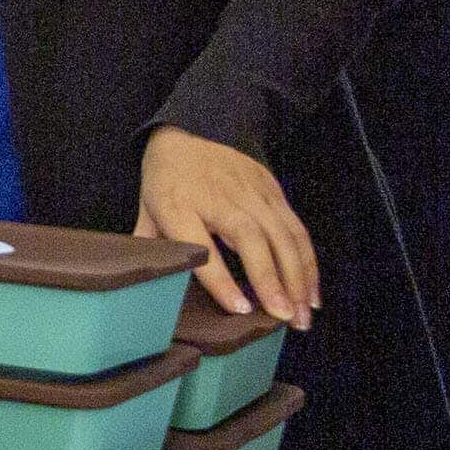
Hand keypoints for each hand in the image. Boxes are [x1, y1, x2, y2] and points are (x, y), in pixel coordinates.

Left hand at [140, 126, 317, 324]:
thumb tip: (139, 287)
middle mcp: (219, 197)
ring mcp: (250, 191)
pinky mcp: (272, 189)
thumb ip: (147, 248)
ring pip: (281, 234)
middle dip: (271, 279)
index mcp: (178, 205)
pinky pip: (296, 228)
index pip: (200, 244)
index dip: (221, 278)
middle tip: (283, 316)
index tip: (240, 307)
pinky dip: (307, 261)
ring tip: (302, 314)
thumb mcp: (146, 212)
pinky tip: (310, 291)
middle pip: (250, 238)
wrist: (187, 133)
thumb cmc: (165, 182)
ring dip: (297, 277)